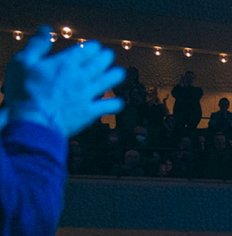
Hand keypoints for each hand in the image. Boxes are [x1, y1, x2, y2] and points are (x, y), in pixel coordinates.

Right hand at [3, 28, 123, 137]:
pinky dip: (116, 104)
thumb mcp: (23, 62)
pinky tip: (118, 103)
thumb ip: (37, 45)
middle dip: (106, 57)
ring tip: (120, 73)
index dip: (93, 47)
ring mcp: (87, 94)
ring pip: (109, 81)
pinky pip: (109, 106)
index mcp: (65, 63)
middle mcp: (80, 77)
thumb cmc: (25, 91)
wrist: (34, 120)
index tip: (95, 46)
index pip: (86, 50)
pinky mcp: (90, 112)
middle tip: (108, 55)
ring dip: (116, 75)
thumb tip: (45, 29)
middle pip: (100, 63)